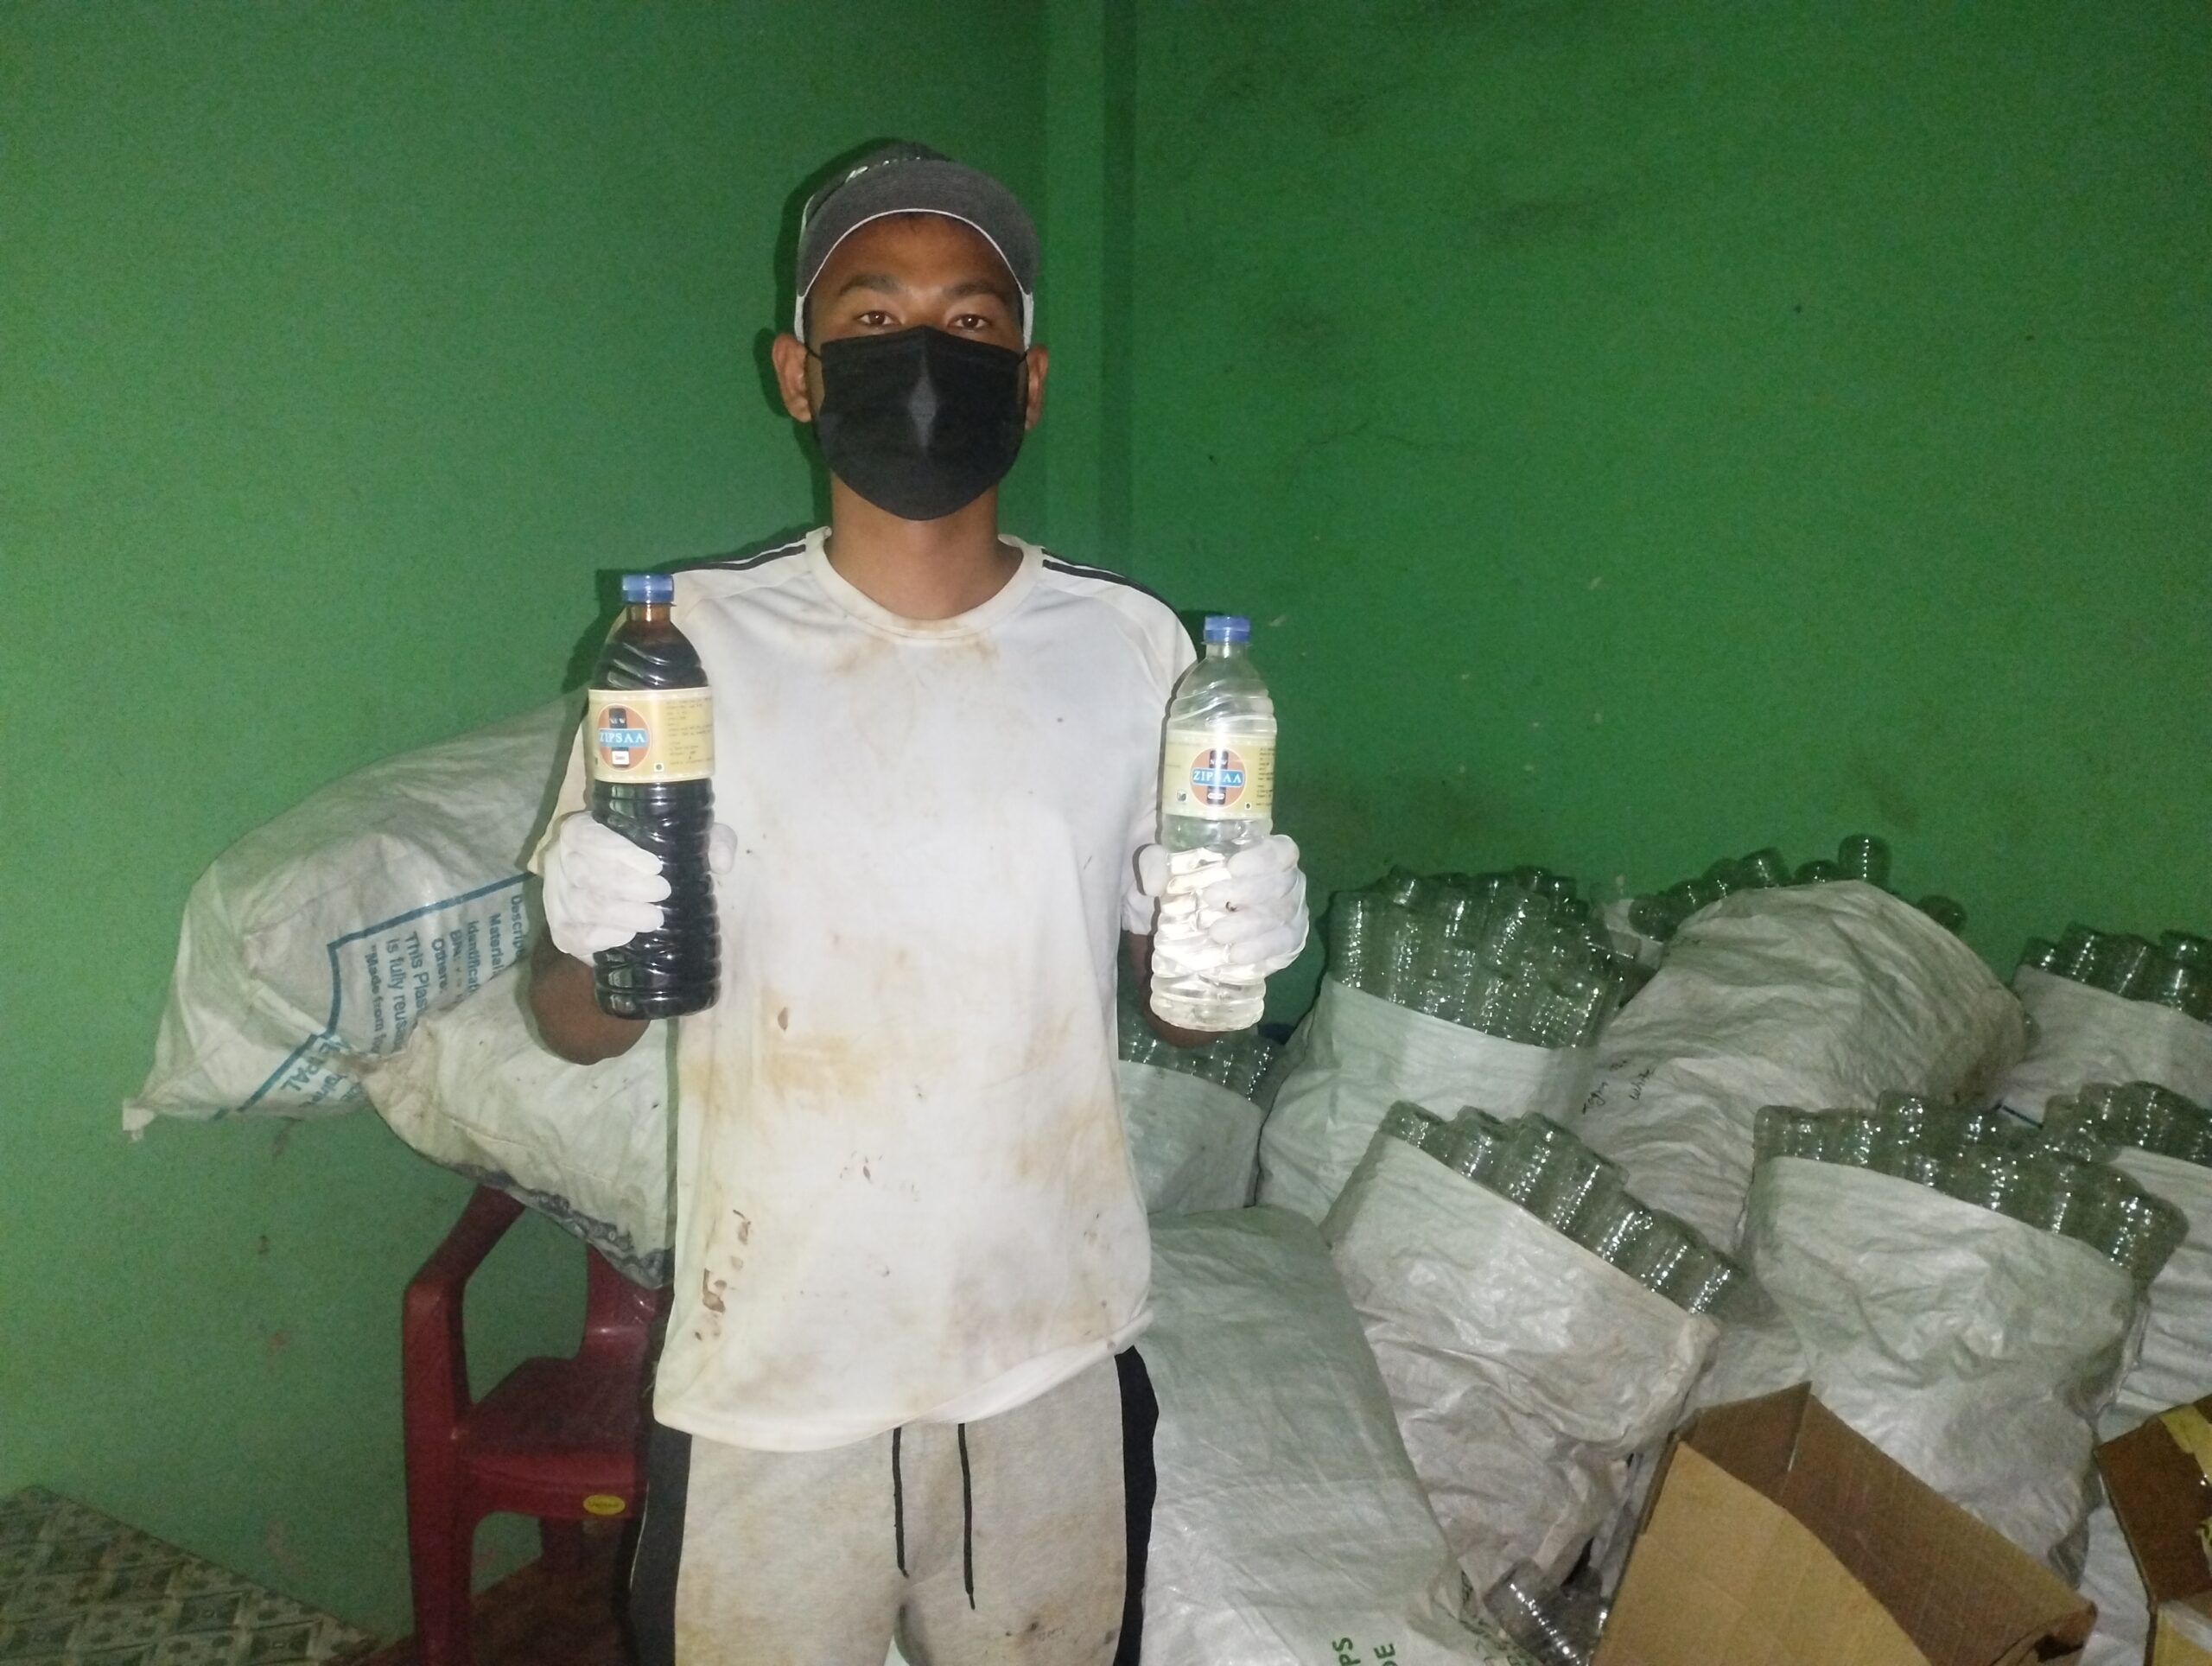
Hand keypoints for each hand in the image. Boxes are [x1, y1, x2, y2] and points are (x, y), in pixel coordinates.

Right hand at [539, 815, 739, 959]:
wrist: (630, 890)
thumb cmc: (656, 857)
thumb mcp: (686, 838)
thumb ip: (711, 840)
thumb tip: (721, 862)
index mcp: (581, 828)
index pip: (588, 835)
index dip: (617, 850)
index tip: (655, 866)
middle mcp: (559, 860)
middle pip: (585, 873)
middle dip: (625, 886)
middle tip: (663, 894)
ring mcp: (556, 896)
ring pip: (581, 906)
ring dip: (619, 914)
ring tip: (654, 919)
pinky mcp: (561, 930)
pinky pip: (572, 936)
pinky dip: (601, 938)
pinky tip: (627, 936)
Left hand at [1136, 834, 1308, 976]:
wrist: (1212, 923)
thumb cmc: (1201, 884)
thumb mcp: (1174, 868)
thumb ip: (1158, 864)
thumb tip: (1154, 883)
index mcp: (1269, 854)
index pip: (1280, 850)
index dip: (1262, 857)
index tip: (1232, 865)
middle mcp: (1288, 881)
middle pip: (1280, 883)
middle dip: (1247, 891)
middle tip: (1210, 899)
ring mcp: (1293, 912)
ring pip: (1280, 915)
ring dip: (1248, 924)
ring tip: (1216, 933)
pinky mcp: (1289, 941)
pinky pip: (1282, 945)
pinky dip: (1260, 949)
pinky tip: (1236, 954)